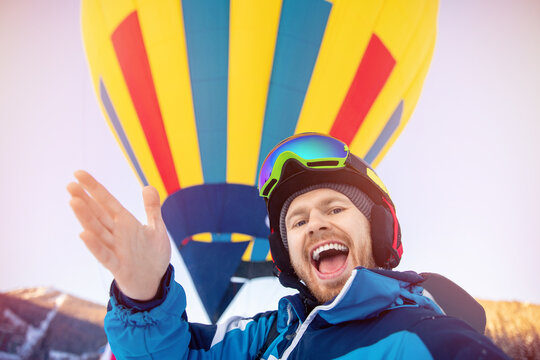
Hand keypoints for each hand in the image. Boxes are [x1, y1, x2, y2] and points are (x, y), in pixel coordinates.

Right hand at [67, 170, 170, 300]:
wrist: (154, 283)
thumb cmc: (153, 255)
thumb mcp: (156, 228)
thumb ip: (152, 208)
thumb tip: (147, 186)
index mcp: (125, 223)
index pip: (107, 202)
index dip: (94, 188)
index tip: (78, 174)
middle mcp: (117, 234)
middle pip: (98, 214)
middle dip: (85, 199)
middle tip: (70, 185)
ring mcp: (116, 250)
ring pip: (98, 231)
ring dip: (86, 218)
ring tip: (73, 201)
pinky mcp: (118, 266)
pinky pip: (105, 255)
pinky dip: (95, 246)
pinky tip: (84, 234)